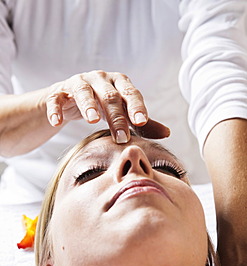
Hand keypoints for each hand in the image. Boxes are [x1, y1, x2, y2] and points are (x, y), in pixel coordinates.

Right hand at [45, 70, 169, 142]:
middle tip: (121, 138)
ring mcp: (78, 83)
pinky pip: (57, 99)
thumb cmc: (103, 106)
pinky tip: (57, 122)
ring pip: (83, 91)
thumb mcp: (123, 113)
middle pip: (110, 96)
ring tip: (93, 121)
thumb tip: (167, 133)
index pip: (131, 94)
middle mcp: (100, 79)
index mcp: (119, 83)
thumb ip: (143, 123)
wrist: (71, 99)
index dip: (136, 107)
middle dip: (116, 116)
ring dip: (89, 105)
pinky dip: (56, 109)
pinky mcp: (59, 91)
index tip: (142, 122)